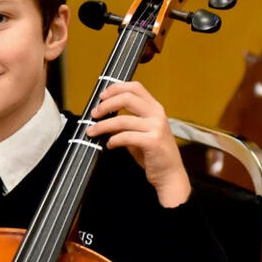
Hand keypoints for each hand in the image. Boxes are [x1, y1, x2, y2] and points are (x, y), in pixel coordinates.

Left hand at [87, 81, 189, 206]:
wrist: (169, 173)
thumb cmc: (153, 153)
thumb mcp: (140, 132)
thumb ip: (126, 122)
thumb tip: (103, 116)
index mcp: (155, 108)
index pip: (136, 88)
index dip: (116, 88)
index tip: (102, 96)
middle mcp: (157, 114)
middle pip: (127, 98)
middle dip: (106, 105)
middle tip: (94, 114)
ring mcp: (156, 127)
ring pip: (122, 119)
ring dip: (103, 125)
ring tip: (92, 132)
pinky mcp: (152, 142)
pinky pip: (126, 136)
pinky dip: (113, 140)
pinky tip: (109, 144)